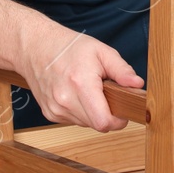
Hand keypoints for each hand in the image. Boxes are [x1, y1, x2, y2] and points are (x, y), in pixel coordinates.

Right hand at [15, 19, 143, 130]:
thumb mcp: (101, 51)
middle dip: (107, 113)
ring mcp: (55, 109)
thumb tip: (137, 85)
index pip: (103, 122)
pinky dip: (80, 112)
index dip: (118, 120)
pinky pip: (73, 121)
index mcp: (81, 84)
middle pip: (97, 124)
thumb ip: (121, 70)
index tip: (122, 108)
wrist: (36, 47)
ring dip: (93, 112)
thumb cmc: (69, 48)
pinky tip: (76, 94)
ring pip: (85, 124)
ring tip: (89, 90)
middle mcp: (65, 100)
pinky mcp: (49, 114)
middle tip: (106, 93)